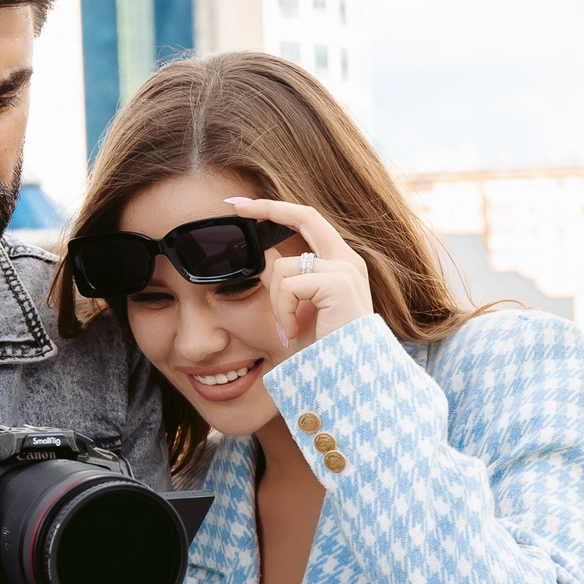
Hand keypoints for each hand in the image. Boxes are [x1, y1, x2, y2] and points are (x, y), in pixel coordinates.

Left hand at [223, 195, 375, 346]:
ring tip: (289, 328)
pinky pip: (289, 286)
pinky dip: (284, 311)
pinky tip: (294, 331)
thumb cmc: (323, 349)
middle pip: (304, 216)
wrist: (346, 378)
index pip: (308, 222)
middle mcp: (347, 260)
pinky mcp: (339, 283)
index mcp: (340, 263)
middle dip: (267, 207)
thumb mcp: (297, 309)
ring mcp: (345, 269)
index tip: (244, 205)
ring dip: (276, 302)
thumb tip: (266, 256)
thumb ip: (285, 282)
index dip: (277, 209)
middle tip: (235, 207)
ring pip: (284, 268)